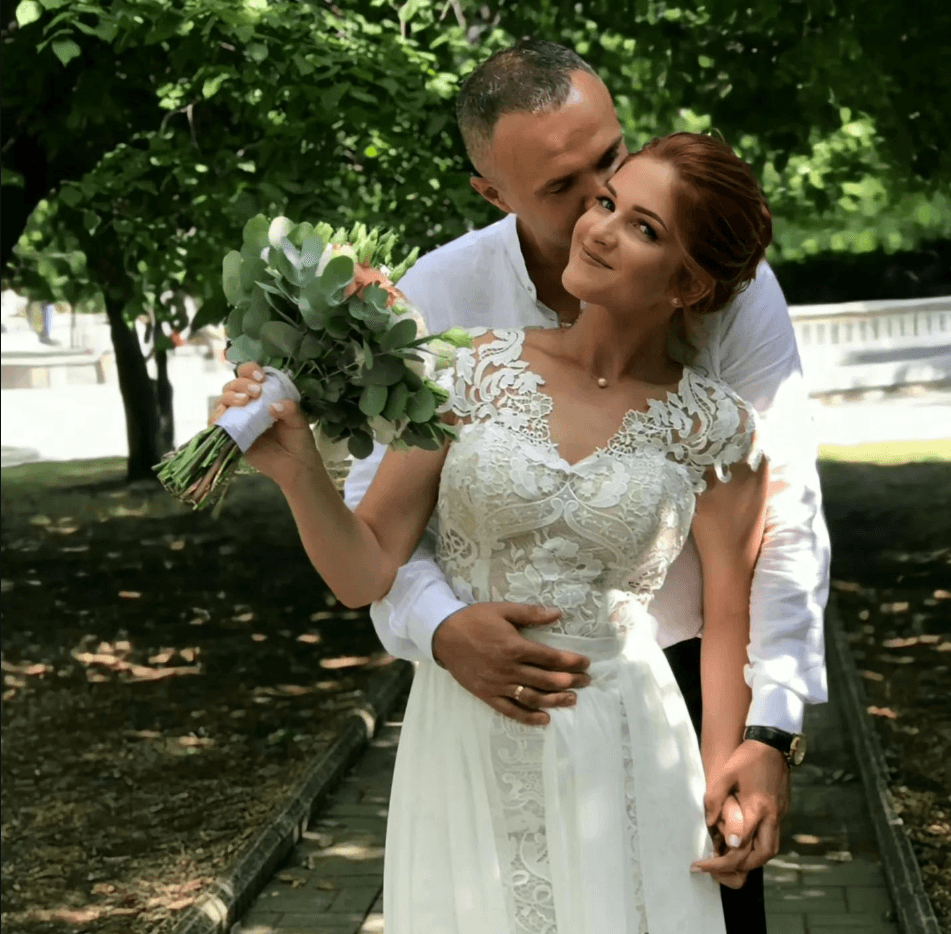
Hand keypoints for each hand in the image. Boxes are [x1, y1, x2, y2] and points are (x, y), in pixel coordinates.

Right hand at [210, 362, 318, 489]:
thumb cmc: (298, 440)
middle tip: (257, 392)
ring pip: (222, 401)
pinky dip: (216, 417)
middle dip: (241, 384)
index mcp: (263, 396)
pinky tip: (225, 415)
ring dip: (230, 397)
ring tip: (245, 401)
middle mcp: (247, 405)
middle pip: (232, 386)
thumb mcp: (299, 421)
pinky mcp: (231, 436)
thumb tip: (274, 405)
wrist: (296, 466)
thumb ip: (290, 410)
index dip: (250, 371)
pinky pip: (216, 424)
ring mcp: (237, 420)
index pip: (249, 375)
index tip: (261, 377)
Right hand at [431, 603, 590, 725]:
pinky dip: (529, 717)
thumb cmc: (475, 620)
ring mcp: (499, 685)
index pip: (551, 658)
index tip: (586, 663)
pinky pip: (511, 710)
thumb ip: (531, 613)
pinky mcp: (488, 695)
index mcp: (515, 647)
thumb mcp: (503, 610)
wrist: (443, 636)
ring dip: (555, 700)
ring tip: (572, 699)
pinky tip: (544, 719)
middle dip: (570, 681)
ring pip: (533, 697)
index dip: (571, 661)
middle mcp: (510, 669)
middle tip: (586, 681)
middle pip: (547, 679)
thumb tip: (558, 613)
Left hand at [692, 740, 790, 876]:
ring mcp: (779, 815)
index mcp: (757, 808)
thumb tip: (710, 825)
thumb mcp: (725, 774)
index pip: (741, 844)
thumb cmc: (746, 758)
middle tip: (717, 868)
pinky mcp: (782, 812)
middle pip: (761, 855)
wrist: (772, 743)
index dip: (722, 858)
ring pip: (771, 850)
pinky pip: (772, 838)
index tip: (704, 863)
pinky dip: (758, 848)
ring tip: (730, 860)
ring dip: (752, 860)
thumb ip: (714, 799)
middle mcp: (772, 817)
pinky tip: (743, 844)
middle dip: (739, 866)